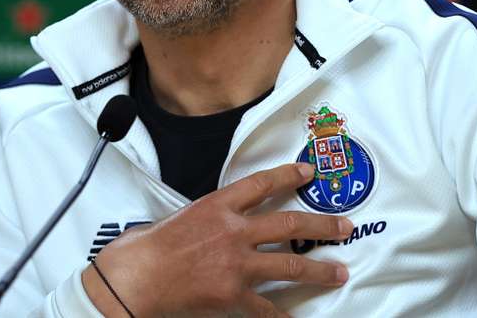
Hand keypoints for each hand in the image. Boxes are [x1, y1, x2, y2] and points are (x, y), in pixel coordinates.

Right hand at [82, 163, 352, 317]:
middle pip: (288, 222)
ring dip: (318, 269)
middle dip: (322, 225)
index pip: (261, 184)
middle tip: (345, 226)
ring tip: (340, 272)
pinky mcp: (232, 295)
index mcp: (217, 206)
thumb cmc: (144, 249)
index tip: (309, 172)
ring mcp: (236, 264)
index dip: (288, 175)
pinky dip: (282, 316)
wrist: (131, 281)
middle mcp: (233, 231)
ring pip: (289, 264)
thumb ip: (204, 216)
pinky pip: (266, 307)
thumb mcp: (177, 217)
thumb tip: (215, 218)